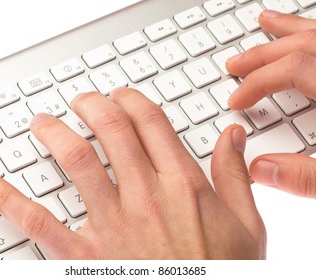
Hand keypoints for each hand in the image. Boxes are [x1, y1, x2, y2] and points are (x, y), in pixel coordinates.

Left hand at [0, 89, 264, 258]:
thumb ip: (235, 176)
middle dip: (92, 106)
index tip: (121, 96)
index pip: (151, 122)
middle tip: (82, 100)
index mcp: (183, 186)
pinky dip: (7, 198)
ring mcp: (113, 225)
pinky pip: (39, 222)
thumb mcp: (247, 226)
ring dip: (54, 133)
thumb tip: (231, 137)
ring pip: (76, 160)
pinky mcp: (86, 257)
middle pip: (112, 130)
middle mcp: (146, 197)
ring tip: (43, 122)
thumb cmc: (222, 274)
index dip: (131, 100)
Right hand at [226, 10, 315, 197]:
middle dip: (262, 55)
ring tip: (265, 24)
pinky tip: (302, 34)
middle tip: (234, 64)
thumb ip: (305, 178)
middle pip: (302, 46)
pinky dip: (311, 34)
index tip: (236, 102)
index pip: (293, 70)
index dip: (257, 84)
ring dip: (288, 30)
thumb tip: (260, 170)